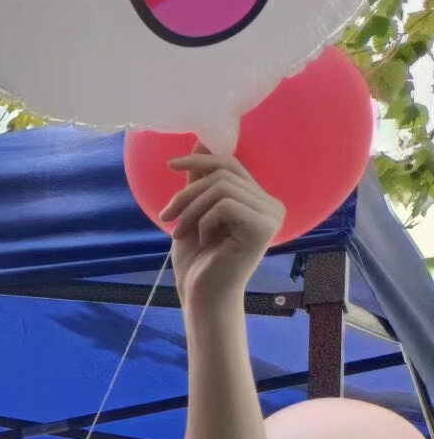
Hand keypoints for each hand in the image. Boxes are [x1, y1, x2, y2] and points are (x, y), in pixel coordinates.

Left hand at [163, 151, 282, 311]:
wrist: (202, 296)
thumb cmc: (197, 260)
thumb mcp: (193, 212)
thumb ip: (200, 181)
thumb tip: (201, 142)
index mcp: (258, 200)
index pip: (231, 164)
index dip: (201, 159)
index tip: (170, 165)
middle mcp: (271, 205)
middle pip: (224, 172)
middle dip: (187, 192)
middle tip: (167, 217)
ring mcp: (271, 215)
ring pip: (221, 187)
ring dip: (190, 208)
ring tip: (178, 231)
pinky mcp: (263, 227)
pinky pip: (225, 205)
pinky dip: (203, 220)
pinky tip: (201, 240)